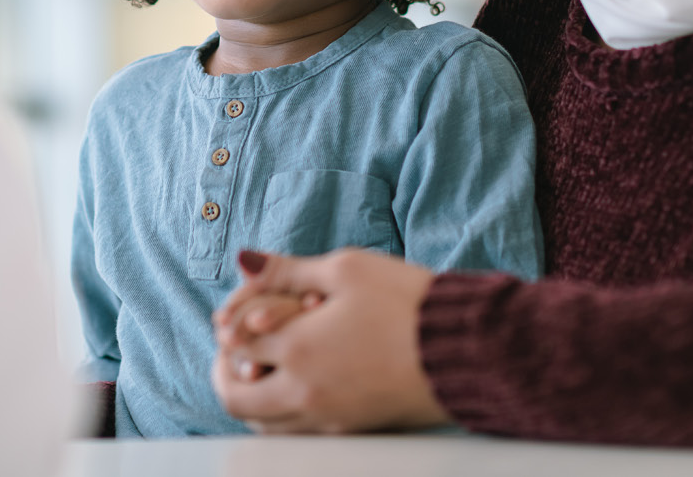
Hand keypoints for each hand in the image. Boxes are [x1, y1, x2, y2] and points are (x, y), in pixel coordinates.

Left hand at [209, 248, 450, 433]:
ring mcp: (328, 418)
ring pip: (263, 424)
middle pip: (235, 398)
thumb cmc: (408, 301)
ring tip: (263, 366)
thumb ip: (287, 269)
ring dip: (252, 395)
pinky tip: (299, 383)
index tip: (238, 312)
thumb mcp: (347, 268)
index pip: (234, 344)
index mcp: (297, 348)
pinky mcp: (352, 430)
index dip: (230, 323)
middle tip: (234, 350)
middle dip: (225, 371)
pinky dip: (283, 412)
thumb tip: (243, 261)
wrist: (467, 350)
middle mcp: (305, 392)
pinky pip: (296, 432)